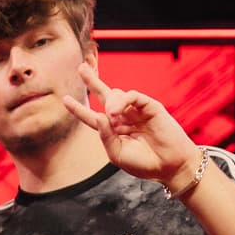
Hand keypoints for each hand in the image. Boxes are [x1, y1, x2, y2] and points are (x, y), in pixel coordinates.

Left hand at [63, 63, 202, 188]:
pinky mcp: (150, 106)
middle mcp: (124, 118)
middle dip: (92, 81)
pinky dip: (122, 100)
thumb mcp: (117, 154)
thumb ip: (106, 136)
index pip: (93, 116)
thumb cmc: (144, 163)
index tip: (65, 99)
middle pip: (104, 95)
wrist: (169, 166)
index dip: (79, 109)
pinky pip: (133, 95)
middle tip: (81, 68)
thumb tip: (100, 114)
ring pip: (116, 95)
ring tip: (113, 116)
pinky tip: (116, 111)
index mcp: (114, 131)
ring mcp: (136, 111)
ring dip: (110, 103)